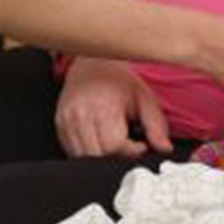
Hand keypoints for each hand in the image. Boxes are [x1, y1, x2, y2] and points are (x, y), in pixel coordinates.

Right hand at [55, 56, 171, 158]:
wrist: (91, 65)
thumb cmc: (119, 83)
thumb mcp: (145, 99)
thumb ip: (157, 126)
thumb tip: (165, 149)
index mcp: (103, 106)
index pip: (114, 146)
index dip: (131, 151)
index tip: (140, 145)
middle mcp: (81, 113)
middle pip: (98, 155)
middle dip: (117, 157)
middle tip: (128, 144)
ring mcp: (66, 119)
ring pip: (83, 157)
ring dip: (101, 157)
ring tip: (114, 142)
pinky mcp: (59, 124)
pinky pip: (72, 151)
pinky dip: (87, 153)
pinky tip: (99, 141)